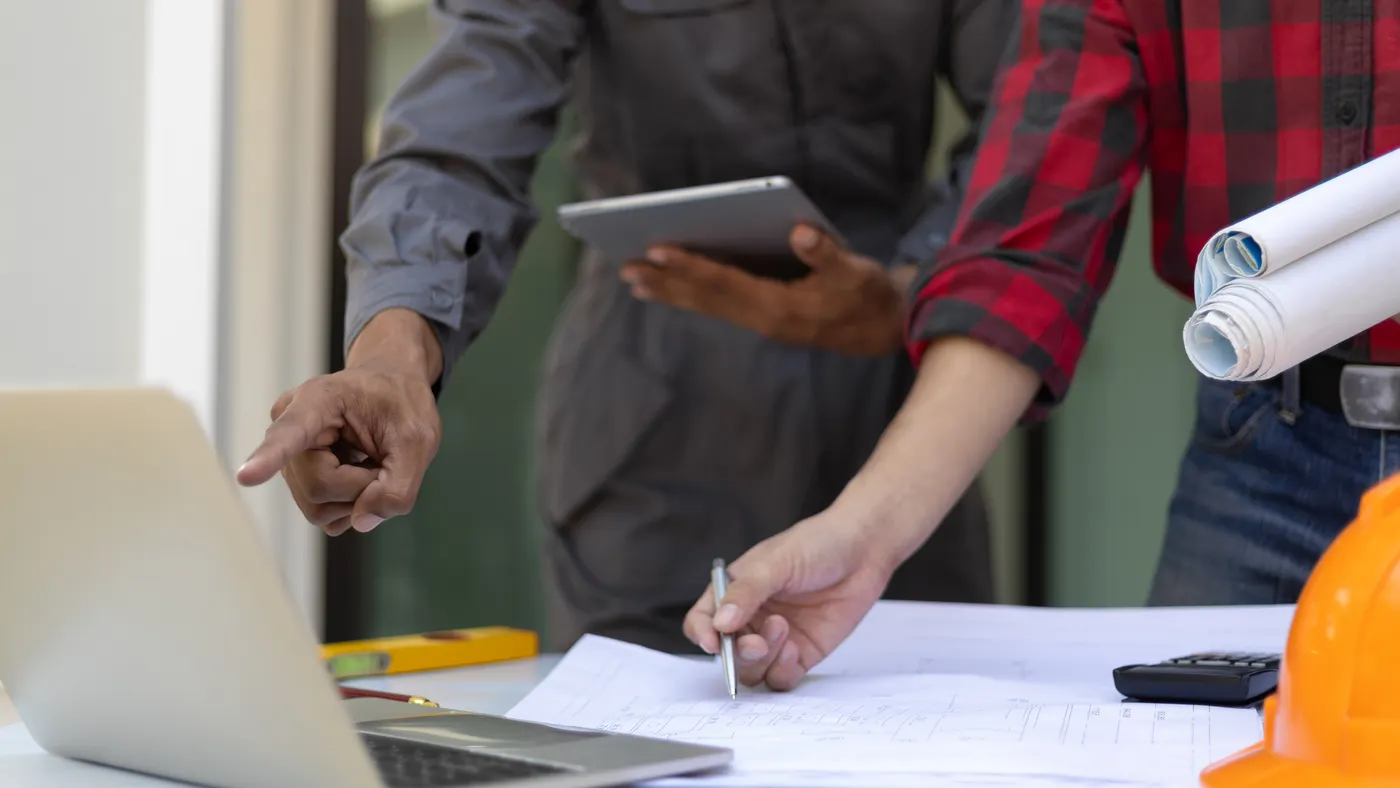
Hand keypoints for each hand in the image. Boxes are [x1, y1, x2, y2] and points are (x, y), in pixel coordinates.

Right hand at [235, 310, 442, 535]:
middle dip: (361, 486)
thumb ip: (399, 484)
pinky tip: (358, 475)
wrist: (390, 390)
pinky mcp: (298, 480)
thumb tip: (361, 521)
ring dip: (357, 497)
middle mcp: (289, 426)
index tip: (246, 477)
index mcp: (318, 401)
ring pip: (318, 508)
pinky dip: (350, 505)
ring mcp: (289, 457)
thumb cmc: (401, 404)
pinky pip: (322, 514)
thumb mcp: (419, 439)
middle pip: (318, 487)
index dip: (268, 457)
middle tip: (382, 459)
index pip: (289, 434)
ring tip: (369, 462)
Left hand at [620, 225, 908, 356]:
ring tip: (636, 281)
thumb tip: (802, 233)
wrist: (883, 329)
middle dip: (666, 282)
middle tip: (626, 268)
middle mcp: (763, 319)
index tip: (657, 250)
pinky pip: (718, 307)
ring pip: (708, 306)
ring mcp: (762, 323)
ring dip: (671, 293)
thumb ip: (827, 253)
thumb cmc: (868, 295)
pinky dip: (692, 296)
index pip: (725, 283)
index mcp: (780, 307)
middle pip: (706, 299)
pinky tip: (672, 288)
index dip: (690, 266)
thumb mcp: (855, 271)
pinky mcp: (764, 319)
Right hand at [682, 506, 897, 690]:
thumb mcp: (775, 563)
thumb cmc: (815, 544)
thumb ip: (746, 593)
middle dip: (738, 653)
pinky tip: (795, 649)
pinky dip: (782, 672)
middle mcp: (750, 619)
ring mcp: (775, 639)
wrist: (863, 550)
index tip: (713, 643)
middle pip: (726, 653)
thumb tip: (720, 623)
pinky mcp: (801, 654)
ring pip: (751, 670)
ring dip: (762, 660)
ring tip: (784, 632)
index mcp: (734, 592)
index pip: (703, 620)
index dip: (702, 634)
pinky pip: (780, 679)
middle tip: (757, 643)